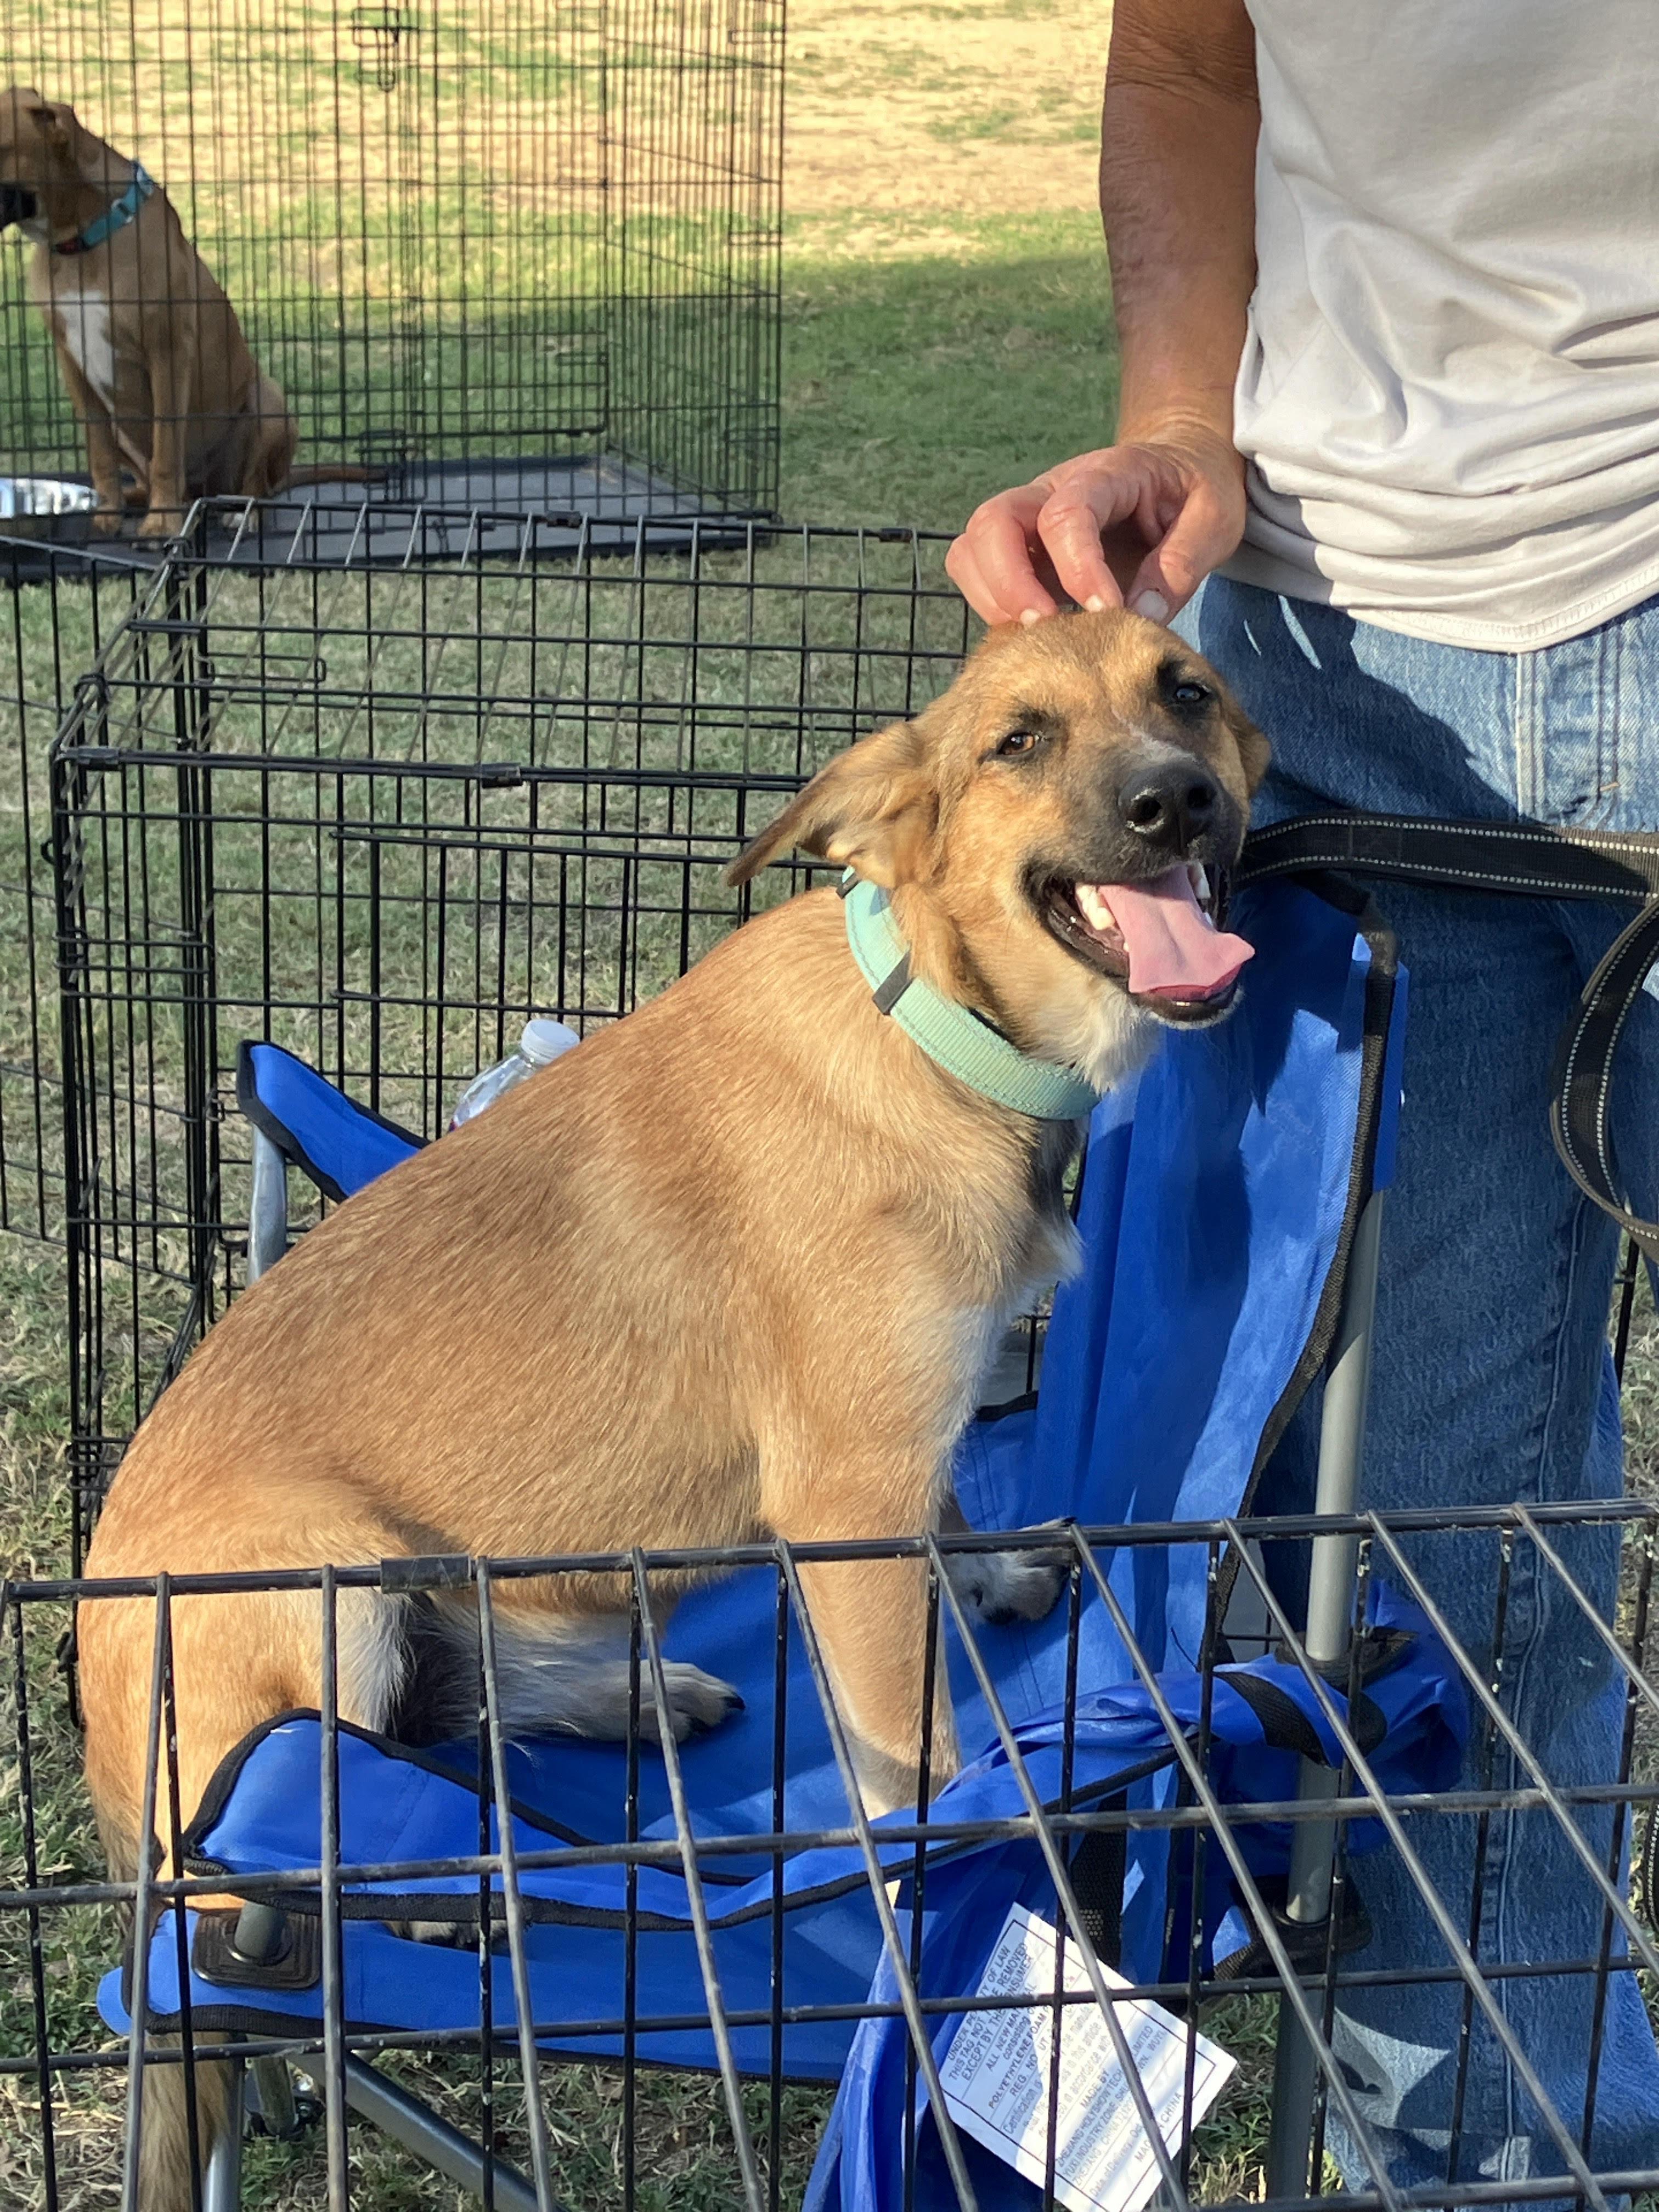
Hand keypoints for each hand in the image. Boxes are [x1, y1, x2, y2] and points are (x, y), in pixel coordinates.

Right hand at [946, 427, 1245, 627]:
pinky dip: (995, 611)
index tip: (1106, 614)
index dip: (1078, 569)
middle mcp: (1050, 492)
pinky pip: (980, 579)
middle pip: (992, 523)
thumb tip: (1140, 615)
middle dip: (1010, 583)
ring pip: (971, 551)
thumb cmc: (1195, 490)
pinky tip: (1037, 637)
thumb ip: (1182, 564)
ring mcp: (1028, 523)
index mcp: (1103, 475)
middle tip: (1048, 628)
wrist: (1177, 468)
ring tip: (1038, 638)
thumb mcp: (1213, 519)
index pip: (1066, 515)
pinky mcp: (1021, 555)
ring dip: (993, 600)